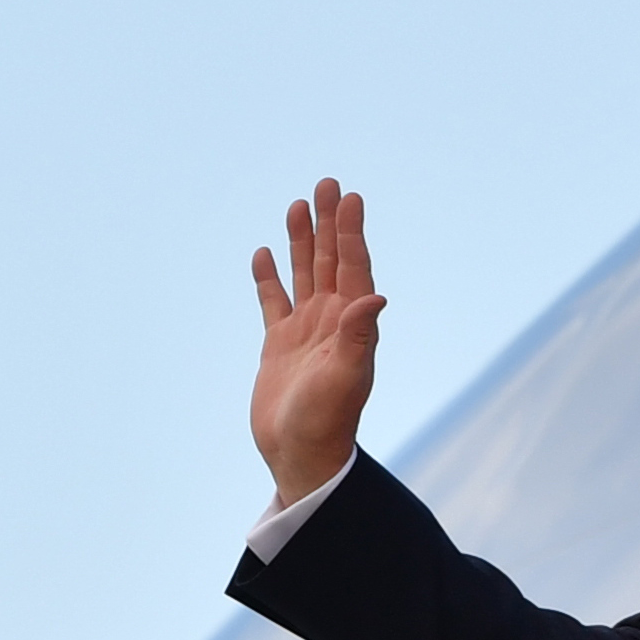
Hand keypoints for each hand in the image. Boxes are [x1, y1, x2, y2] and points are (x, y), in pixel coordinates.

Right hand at [250, 178, 385, 503]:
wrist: (301, 456)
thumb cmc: (327, 422)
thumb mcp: (346, 378)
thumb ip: (359, 336)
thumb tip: (376, 296)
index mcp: (352, 326)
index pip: (353, 268)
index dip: (351, 232)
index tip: (350, 198)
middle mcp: (332, 322)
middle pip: (331, 261)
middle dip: (329, 223)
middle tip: (328, 183)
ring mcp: (305, 332)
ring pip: (304, 275)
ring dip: (302, 241)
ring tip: (298, 205)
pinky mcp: (279, 345)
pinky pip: (273, 301)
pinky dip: (268, 277)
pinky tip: (263, 253)